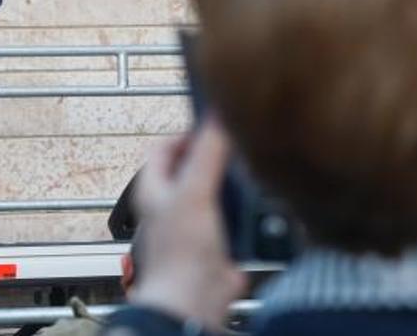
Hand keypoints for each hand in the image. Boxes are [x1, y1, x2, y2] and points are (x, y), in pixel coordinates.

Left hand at [129, 120, 245, 328]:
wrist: (196, 300)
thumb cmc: (181, 253)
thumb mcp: (195, 191)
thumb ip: (208, 153)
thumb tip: (218, 117)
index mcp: (154, 188)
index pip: (164, 147)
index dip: (187, 133)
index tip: (214, 126)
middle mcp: (171, 204)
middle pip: (194, 168)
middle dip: (216, 157)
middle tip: (238, 146)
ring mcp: (195, 224)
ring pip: (216, 192)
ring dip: (234, 185)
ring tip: (253, 171)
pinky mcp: (217, 243)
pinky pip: (234, 218)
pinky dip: (247, 212)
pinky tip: (262, 206)